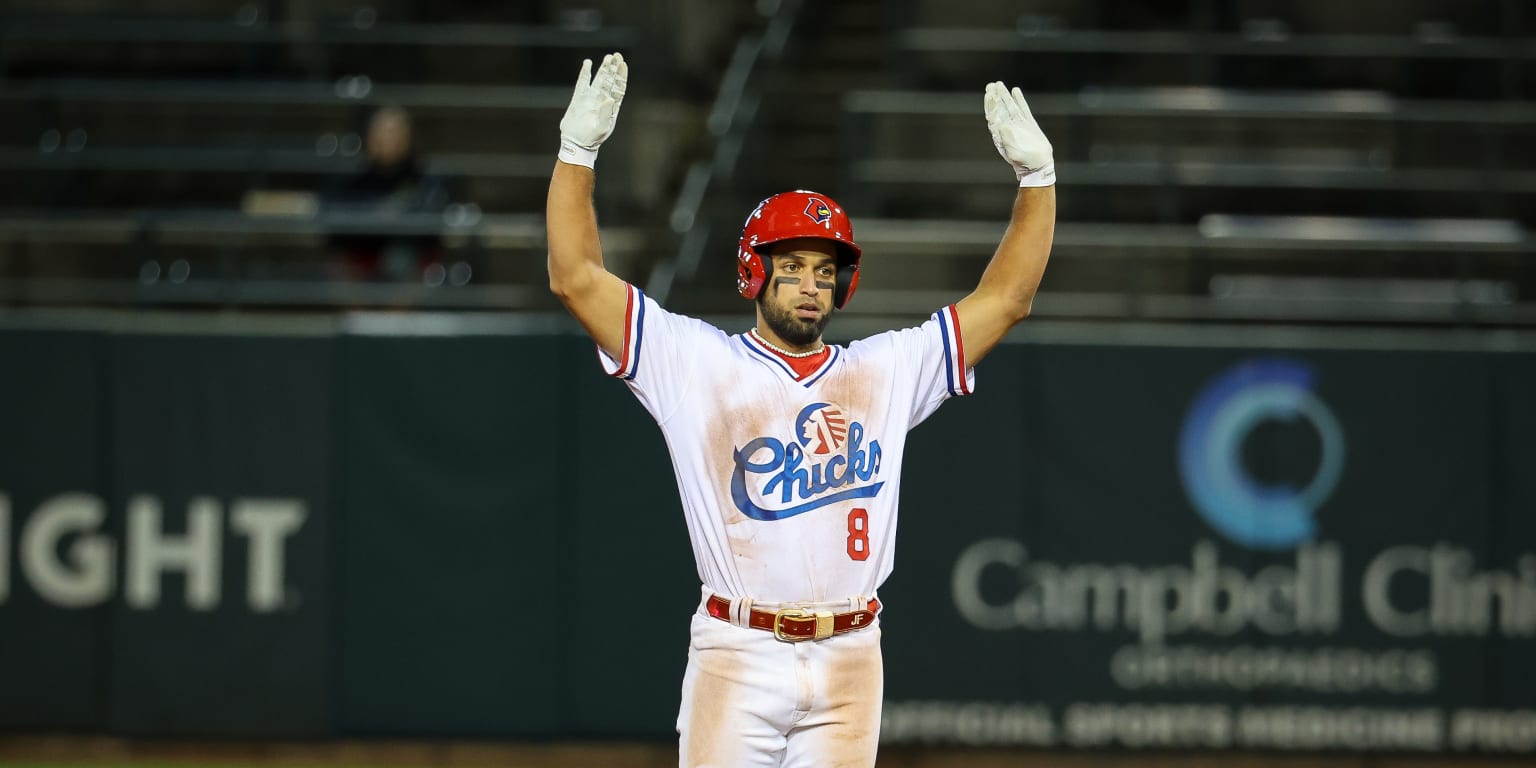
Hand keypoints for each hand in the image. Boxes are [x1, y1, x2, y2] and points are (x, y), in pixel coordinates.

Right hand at [559, 52, 627, 167]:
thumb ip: (606, 113)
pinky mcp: (579, 98)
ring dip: (604, 68)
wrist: (577, 143)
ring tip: (608, 57)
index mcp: (612, 107)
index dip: (621, 75)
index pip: (619, 87)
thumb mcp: (603, 128)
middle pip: (610, 80)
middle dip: (613, 68)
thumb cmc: (592, 138)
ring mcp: (591, 98)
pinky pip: (582, 82)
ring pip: (599, 79)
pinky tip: (588, 63)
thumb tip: (609, 99)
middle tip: (616, 55)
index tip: (623, 64)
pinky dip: (585, 73)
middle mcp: (602, 99)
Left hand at [984, 81, 1053, 186]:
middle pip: (999, 109)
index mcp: (1001, 134)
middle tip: (990, 85)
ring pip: (1010, 106)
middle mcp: (1008, 128)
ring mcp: (1019, 124)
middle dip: (995, 97)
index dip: (990, 105)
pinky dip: (1019, 99)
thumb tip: (1001, 125)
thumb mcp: (1013, 153)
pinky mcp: (1029, 123)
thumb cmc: (1024, 162)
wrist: (1038, 165)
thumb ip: (1007, 139)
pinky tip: (1015, 90)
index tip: (988, 94)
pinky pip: (1023, 109)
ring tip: (999, 84)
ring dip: (1004, 96)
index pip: (993, 116)